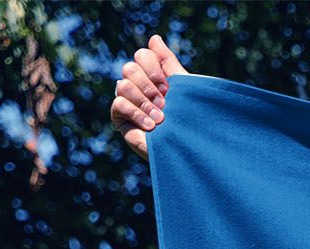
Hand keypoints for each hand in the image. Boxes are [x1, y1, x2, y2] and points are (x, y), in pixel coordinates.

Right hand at [111, 33, 186, 157]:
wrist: (190, 150)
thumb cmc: (190, 120)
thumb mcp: (183, 88)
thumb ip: (169, 63)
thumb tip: (154, 38)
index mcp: (152, 75)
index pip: (143, 55)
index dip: (154, 68)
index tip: (169, 87)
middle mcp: (137, 85)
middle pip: (130, 68)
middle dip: (149, 86)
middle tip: (165, 103)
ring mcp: (127, 101)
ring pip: (123, 84)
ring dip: (144, 101)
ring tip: (161, 118)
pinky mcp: (120, 118)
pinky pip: (119, 103)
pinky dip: (136, 113)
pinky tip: (151, 126)